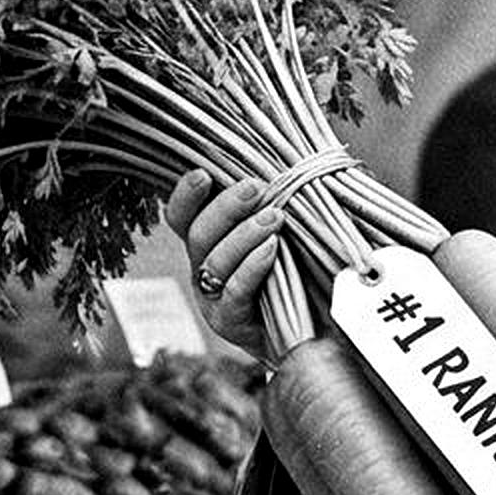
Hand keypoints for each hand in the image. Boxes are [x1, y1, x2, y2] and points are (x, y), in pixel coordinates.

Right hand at [163, 167, 286, 355]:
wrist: (314, 333)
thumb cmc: (299, 274)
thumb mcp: (285, 234)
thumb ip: (274, 204)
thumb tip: (286, 162)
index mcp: (208, 243)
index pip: (182, 216)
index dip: (185, 194)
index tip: (204, 173)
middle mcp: (203, 269)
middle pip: (197, 233)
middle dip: (225, 207)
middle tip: (256, 188)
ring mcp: (212, 299)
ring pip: (215, 261)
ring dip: (244, 234)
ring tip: (275, 218)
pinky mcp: (230, 324)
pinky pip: (234, 292)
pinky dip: (252, 267)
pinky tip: (272, 250)